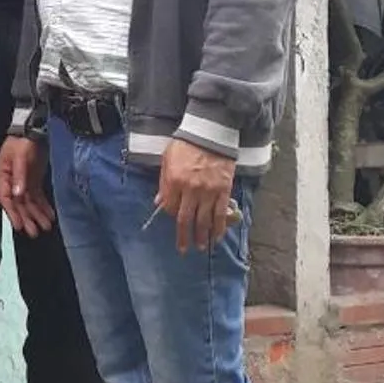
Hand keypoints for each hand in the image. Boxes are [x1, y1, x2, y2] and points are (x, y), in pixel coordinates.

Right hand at [0, 133, 55, 236]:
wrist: (33, 130)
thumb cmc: (23, 142)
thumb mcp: (21, 156)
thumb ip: (19, 176)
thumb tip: (17, 195)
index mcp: (3, 175)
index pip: (6, 198)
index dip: (12, 213)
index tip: (19, 226)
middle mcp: (12, 182)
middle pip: (19, 203)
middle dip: (27, 218)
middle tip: (35, 233)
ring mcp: (23, 182)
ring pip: (29, 202)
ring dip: (37, 214)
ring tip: (46, 227)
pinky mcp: (33, 180)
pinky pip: (37, 196)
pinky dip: (43, 206)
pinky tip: (50, 215)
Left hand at [156, 138, 238, 252]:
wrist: (210, 133)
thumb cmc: (186, 143)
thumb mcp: (167, 159)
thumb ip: (163, 182)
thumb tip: (159, 202)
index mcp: (174, 181)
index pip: (171, 208)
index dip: (171, 216)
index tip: (174, 220)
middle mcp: (191, 189)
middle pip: (186, 219)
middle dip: (184, 237)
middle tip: (184, 249)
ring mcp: (208, 191)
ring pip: (204, 220)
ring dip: (202, 236)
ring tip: (201, 247)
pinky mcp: (223, 190)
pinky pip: (221, 214)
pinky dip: (219, 227)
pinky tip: (217, 236)